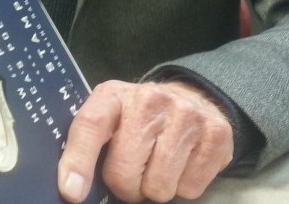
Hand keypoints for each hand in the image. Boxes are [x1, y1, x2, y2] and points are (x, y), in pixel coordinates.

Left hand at [58, 80, 233, 202]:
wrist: (191, 97)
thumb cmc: (139, 117)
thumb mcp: (109, 117)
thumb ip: (90, 142)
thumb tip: (73, 186)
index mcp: (114, 95)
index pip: (91, 125)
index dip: (78, 160)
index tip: (72, 191)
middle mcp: (150, 101)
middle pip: (124, 172)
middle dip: (125, 185)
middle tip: (132, 172)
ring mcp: (186, 116)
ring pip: (159, 187)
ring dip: (154, 188)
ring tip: (157, 165)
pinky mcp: (216, 135)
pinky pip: (190, 189)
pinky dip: (183, 186)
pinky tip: (182, 163)